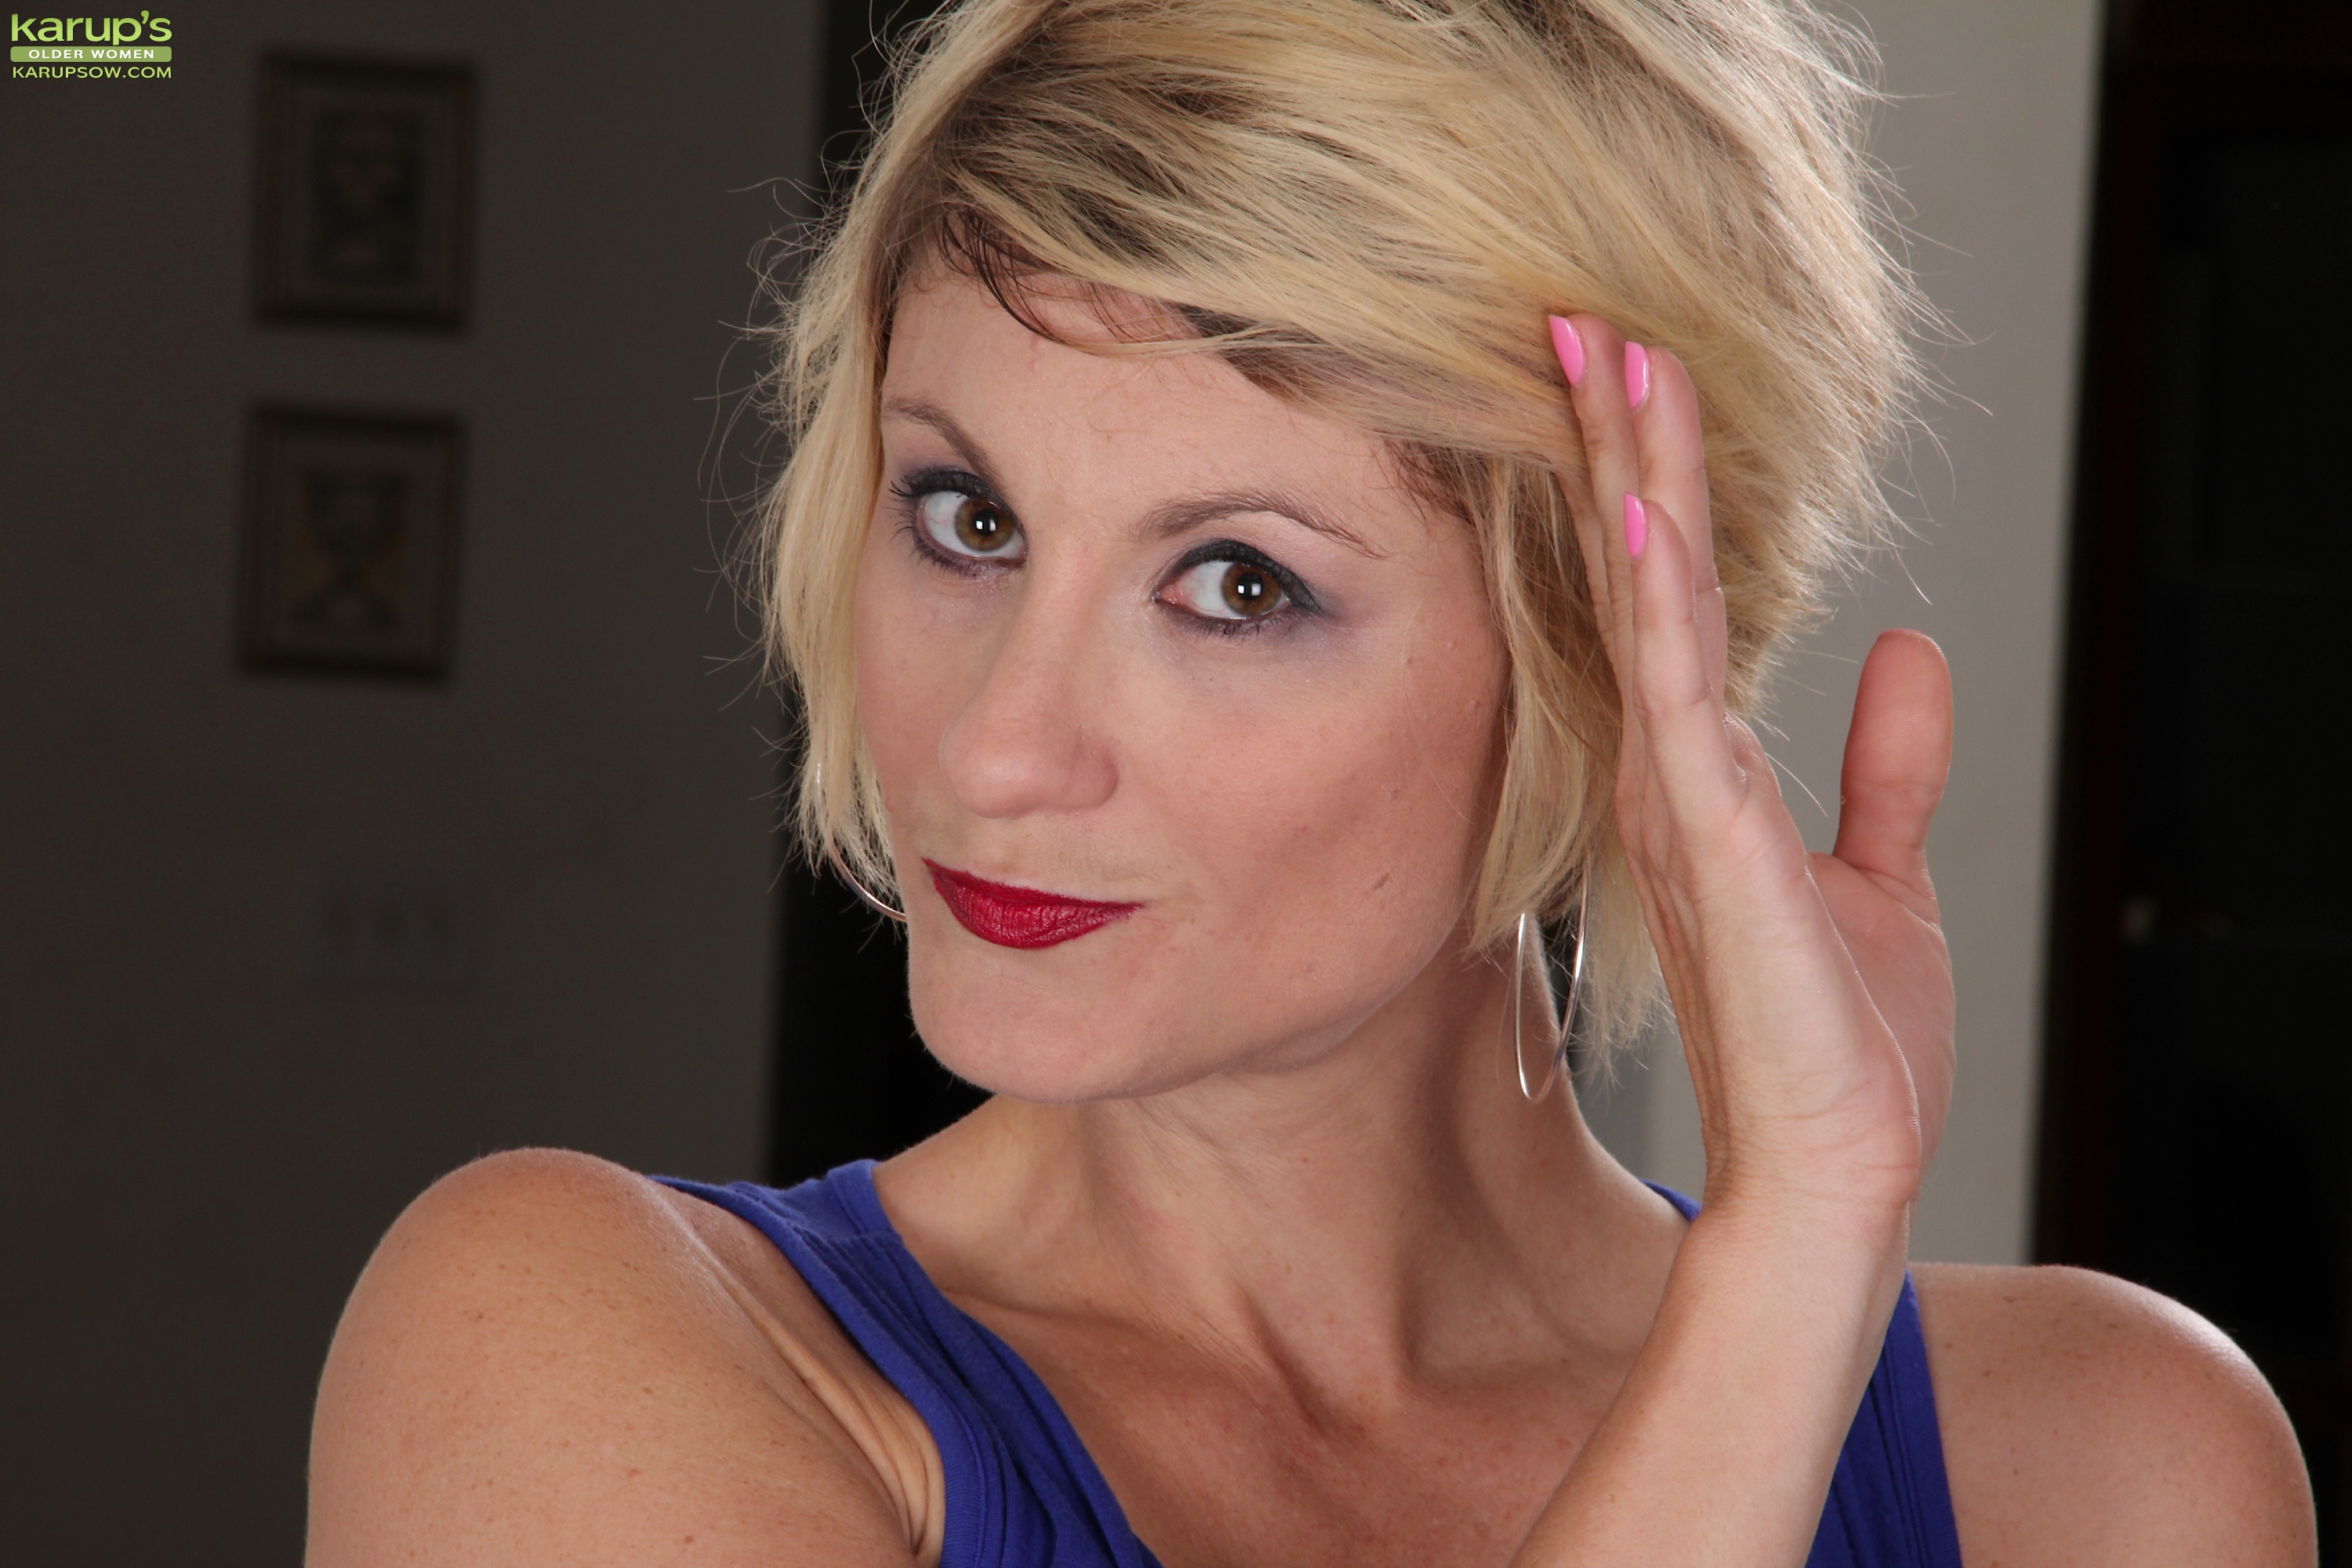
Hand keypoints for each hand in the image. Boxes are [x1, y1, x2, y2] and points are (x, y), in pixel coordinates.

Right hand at [1551, 314, 1954, 1225]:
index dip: (1649, 485)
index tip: (1632, 378)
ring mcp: (1681, 799)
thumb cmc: (1840, 1043)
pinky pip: (1677, 699)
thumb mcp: (1883, 871)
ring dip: (1633, 484)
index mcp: (1699, 774)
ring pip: (1649, 611)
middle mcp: (1669, 771)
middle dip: (1620, 446)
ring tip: (1614, 364)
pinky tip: (1646, 518)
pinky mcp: (1713, 841)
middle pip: (1639, 578)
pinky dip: (1659, 606)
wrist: (1834, 1167)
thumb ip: (1888, 762)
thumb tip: (1909, 649)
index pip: (1668, 600)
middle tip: (1588, 322)